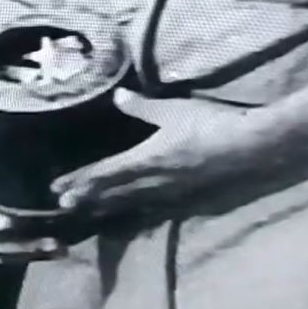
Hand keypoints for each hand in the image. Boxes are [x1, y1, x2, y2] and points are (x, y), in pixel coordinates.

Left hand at [50, 91, 255, 217]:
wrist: (249, 147)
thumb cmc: (210, 124)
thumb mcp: (173, 110)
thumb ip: (142, 107)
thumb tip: (117, 95)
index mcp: (146, 160)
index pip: (105, 173)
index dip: (81, 180)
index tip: (58, 187)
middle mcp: (154, 182)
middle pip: (114, 193)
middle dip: (88, 197)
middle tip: (63, 204)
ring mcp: (172, 194)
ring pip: (132, 203)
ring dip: (108, 207)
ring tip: (89, 211)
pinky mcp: (189, 199)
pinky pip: (155, 208)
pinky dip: (137, 211)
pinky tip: (134, 213)